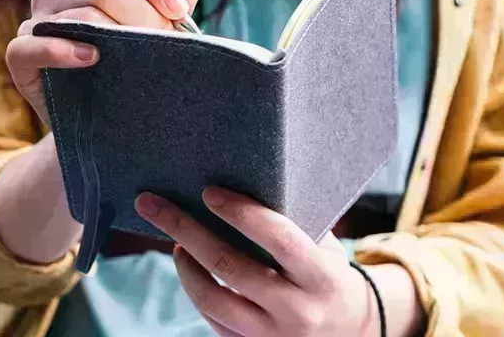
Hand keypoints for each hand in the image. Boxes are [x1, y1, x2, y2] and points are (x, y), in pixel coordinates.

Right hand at [5, 0, 200, 124]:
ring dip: (119, 40)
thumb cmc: (138, 59)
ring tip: (140, 60)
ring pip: (80, 16)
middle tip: (165, 44)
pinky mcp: (20, 57)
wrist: (113, 119)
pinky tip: (92, 60)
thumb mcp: (166, 23)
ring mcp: (35, 22)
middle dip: (145, 17)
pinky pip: (33, 46)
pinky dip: (63, 52)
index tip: (178, 10)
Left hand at [135, 187, 421, 336]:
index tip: (209, 191)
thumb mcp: (326, 250)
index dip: (242, 213)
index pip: (279, 238)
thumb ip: (293, 224)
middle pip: (230, 266)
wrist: (351, 333)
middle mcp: (297, 310)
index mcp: (322, 277)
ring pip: (212, 300)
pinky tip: (190, 267)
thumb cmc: (329, 276)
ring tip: (175, 241)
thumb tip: (241, 181)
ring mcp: (273, 336)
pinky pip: (213, 321)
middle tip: (152, 202)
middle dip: (186, 230)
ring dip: (185, 265)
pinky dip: (196, 290)